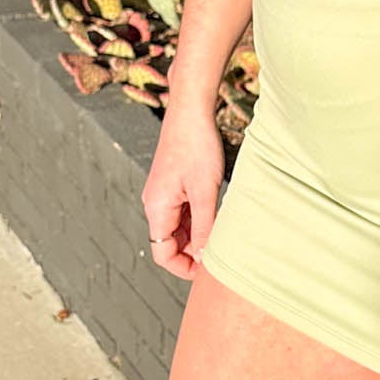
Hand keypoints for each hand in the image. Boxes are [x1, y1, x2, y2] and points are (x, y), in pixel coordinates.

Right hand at [141, 86, 225, 280]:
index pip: (163, 254)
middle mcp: (155, 203)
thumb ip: (204, 227)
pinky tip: (218, 210)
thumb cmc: (197, 146)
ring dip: (198, 233)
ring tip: (224, 228)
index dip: (184, 267)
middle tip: (223, 250)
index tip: (210, 270)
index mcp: (157, 208)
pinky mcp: (173, 183)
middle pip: (170, 242)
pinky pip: (183, 211)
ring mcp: (163, 193)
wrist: (191, 109)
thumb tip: (203, 257)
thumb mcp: (206, 191)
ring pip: (178, 227)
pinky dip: (199, 217)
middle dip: (194, 251)